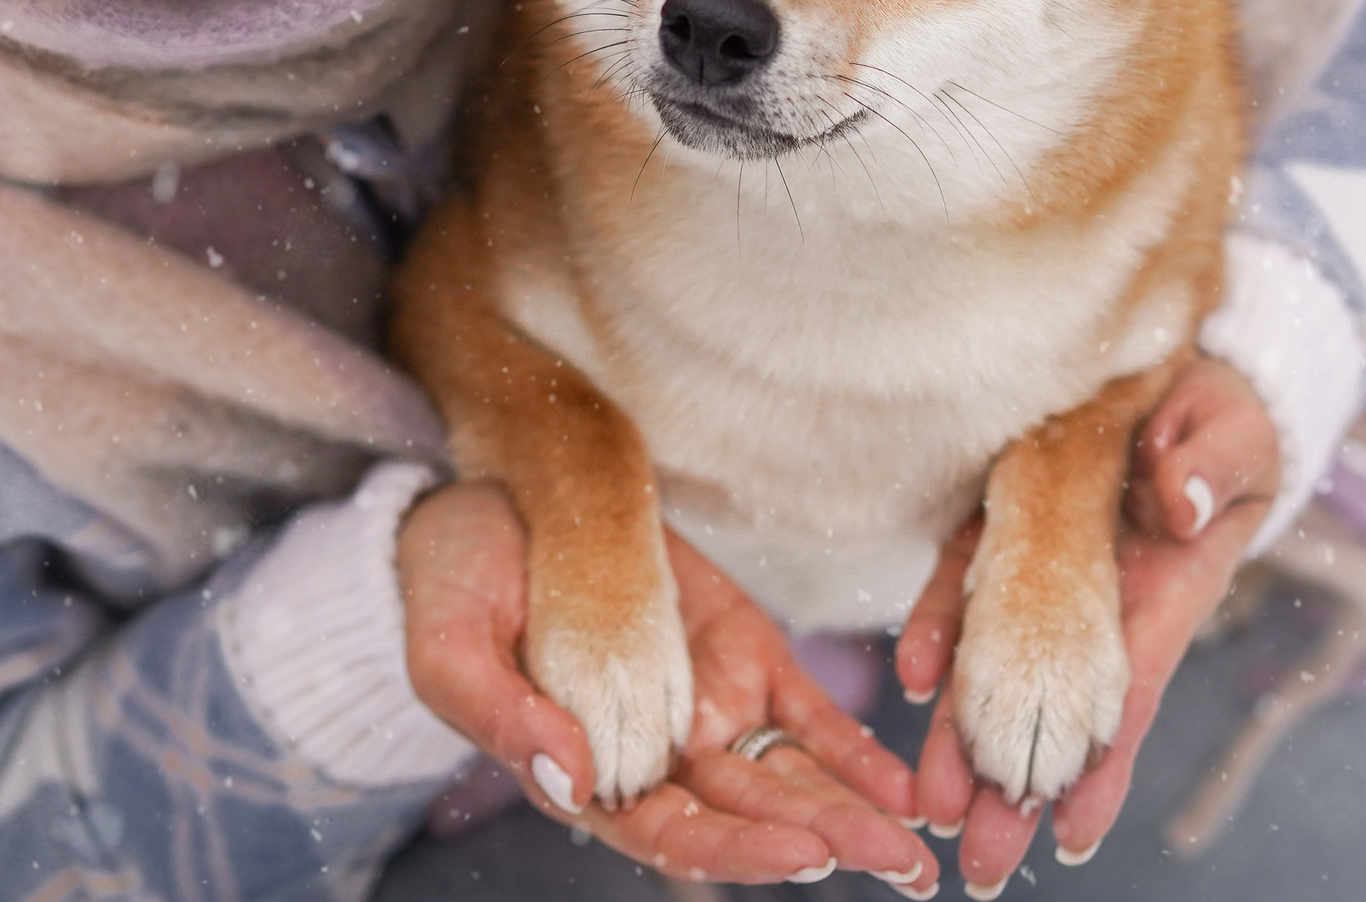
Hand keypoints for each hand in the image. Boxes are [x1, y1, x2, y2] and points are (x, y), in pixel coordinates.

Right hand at [400, 481, 937, 891]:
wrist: (485, 501)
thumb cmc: (452, 584)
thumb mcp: (450, 648)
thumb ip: (503, 717)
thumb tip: (570, 778)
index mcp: (587, 773)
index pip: (670, 833)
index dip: (737, 848)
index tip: (802, 853)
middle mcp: (658, 755)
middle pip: (749, 816)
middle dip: (823, 842)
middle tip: (895, 864)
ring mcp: (705, 705)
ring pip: (789, 776)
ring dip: (853, 813)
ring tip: (915, 845)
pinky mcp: (740, 652)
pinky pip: (805, 714)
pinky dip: (854, 752)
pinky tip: (902, 785)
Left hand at [894, 356, 1279, 891]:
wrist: (1182, 366)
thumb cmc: (1224, 415)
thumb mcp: (1232, 435)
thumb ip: (1209, 467)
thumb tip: (1178, 503)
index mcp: (1161, 591)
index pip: (1124, 693)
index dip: (1099, 764)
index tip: (1069, 834)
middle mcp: (1098, 597)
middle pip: (1051, 707)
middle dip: (1015, 785)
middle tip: (976, 861)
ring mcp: (1047, 565)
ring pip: (998, 661)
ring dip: (965, 733)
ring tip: (930, 802)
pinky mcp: (1006, 521)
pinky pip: (965, 582)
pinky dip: (939, 628)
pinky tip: (912, 673)